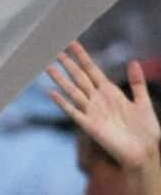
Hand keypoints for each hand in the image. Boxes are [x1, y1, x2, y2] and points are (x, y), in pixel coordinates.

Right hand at [48, 41, 160, 175]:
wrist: (144, 152)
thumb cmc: (145, 130)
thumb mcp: (143, 102)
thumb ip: (136, 82)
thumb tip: (132, 62)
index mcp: (110, 93)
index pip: (92, 70)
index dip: (82, 57)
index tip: (72, 43)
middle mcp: (98, 100)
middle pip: (79, 78)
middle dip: (68, 64)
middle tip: (55, 49)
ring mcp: (92, 113)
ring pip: (73, 91)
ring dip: (60, 79)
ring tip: (48, 67)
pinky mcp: (89, 126)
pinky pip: (73, 112)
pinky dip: (62, 103)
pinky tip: (52, 93)